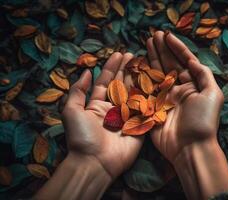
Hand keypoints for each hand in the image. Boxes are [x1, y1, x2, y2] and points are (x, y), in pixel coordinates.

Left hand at [62, 52, 142, 178]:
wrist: (95, 162)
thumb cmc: (82, 136)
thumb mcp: (71, 110)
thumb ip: (78, 90)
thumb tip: (86, 71)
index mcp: (97, 104)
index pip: (106, 81)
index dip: (112, 67)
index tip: (119, 53)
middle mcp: (113, 109)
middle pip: (122, 85)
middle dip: (127, 69)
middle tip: (134, 55)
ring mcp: (127, 117)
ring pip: (134, 94)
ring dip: (139, 78)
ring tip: (144, 63)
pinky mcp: (139, 126)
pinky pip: (145, 109)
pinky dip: (149, 96)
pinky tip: (154, 83)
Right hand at [146, 31, 223, 162]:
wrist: (189, 147)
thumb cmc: (203, 121)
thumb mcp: (212, 94)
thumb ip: (203, 74)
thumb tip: (191, 60)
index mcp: (193, 85)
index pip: (184, 61)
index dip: (176, 48)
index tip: (167, 35)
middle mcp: (178, 89)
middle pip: (169, 65)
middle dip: (162, 50)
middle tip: (154, 35)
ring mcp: (164, 97)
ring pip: (157, 74)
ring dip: (152, 58)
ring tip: (147, 43)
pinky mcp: (153, 107)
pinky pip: (146, 89)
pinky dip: (142, 76)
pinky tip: (138, 64)